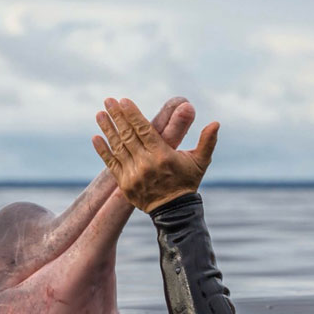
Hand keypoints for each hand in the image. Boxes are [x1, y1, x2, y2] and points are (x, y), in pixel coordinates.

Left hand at [92, 97, 218, 211]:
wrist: (175, 212)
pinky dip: (104, 151)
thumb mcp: (200, 162)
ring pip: (118, 148)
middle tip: (108, 101)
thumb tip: (216, 123)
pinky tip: (96, 138)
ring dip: (107, 129)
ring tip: (100, 115)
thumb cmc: (187, 182)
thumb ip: (207, 141)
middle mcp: (146, 164)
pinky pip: (112, 165)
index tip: (123, 101)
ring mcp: (134, 175)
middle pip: (128, 135)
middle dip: (117, 116)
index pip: (143, 129)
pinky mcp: (125, 185)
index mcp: (162, 155)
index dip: (132, 114)